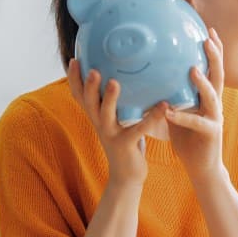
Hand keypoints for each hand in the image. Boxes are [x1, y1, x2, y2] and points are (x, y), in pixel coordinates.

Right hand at [67, 58, 165, 187]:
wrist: (126, 176)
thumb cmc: (125, 142)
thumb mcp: (116, 121)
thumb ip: (116, 104)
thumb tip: (124, 76)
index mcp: (96, 116)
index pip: (79, 96)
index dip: (74, 79)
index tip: (74, 60)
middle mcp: (100, 124)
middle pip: (88, 102)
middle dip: (89, 86)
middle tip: (92, 69)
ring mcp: (111, 135)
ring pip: (106, 115)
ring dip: (110, 98)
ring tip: (114, 82)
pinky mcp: (127, 144)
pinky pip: (139, 129)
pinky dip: (152, 116)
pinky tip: (164, 105)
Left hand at [164, 28, 225, 183]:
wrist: (201, 167)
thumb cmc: (187, 138)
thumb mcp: (176, 111)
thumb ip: (168, 94)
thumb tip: (147, 77)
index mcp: (207, 97)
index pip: (212, 68)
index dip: (212, 50)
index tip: (208, 30)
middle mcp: (214, 104)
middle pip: (218, 75)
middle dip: (214, 57)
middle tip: (207, 38)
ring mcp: (215, 119)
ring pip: (212, 97)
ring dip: (202, 82)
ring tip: (192, 69)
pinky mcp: (211, 134)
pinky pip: (197, 123)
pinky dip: (182, 117)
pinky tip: (169, 112)